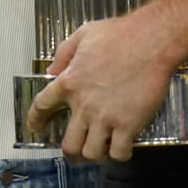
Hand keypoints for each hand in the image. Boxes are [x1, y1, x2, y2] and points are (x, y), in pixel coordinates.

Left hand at [26, 8, 180, 162]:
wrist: (152, 39)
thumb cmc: (122, 34)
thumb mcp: (84, 34)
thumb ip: (64, 52)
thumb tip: (53, 69)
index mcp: (71, 81)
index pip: (42, 106)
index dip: (35, 120)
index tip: (36, 126)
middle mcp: (84, 104)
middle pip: (68, 144)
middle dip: (71, 151)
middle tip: (77, 149)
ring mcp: (106, 117)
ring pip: (91, 153)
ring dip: (95, 154)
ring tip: (101, 148)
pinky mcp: (128, 124)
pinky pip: (119, 153)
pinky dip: (120, 153)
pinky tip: (123, 146)